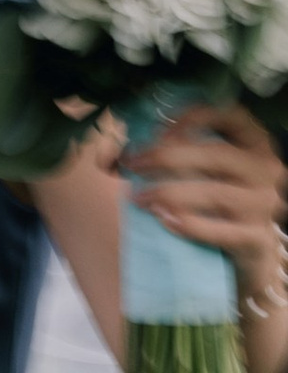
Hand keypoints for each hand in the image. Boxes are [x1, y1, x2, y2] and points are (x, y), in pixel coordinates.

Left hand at [122, 105, 287, 295]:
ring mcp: (264, 205)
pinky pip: (221, 231)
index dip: (194, 117)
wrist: (247, 257)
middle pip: (217, 154)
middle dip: (169, 157)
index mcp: (254, 143)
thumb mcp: (199, 176)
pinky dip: (190, 225)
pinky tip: (165, 221)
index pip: (232, 114)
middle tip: (134, 163)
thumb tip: (107, 157)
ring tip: (139, 197)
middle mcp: (266, 169)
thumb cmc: (216, 206)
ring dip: (171, 193)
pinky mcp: (257, 239)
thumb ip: (164, 158)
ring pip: (216, 193)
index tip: (158, 130)